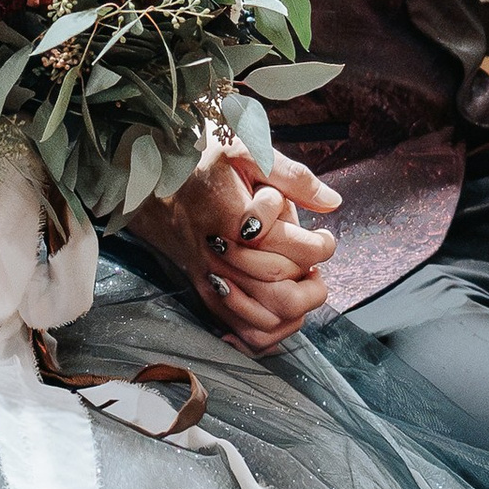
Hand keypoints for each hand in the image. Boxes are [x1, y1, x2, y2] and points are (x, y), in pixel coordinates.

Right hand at [143, 147, 340, 353]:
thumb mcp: (249, 153)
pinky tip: (284, 304)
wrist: (156, 188)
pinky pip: (248, 335)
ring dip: (298, 306)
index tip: (324, 237)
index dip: (321, 246)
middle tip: (316, 261)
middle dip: (313, 281)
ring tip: (302, 280)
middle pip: (283, 293)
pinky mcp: (209, 297)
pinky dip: (275, 330)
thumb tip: (332, 201)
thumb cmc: (206, 168)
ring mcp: (213, 283)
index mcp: (233, 221)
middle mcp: (220, 259)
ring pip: (268, 320)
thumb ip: (293, 177)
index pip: (292, 250)